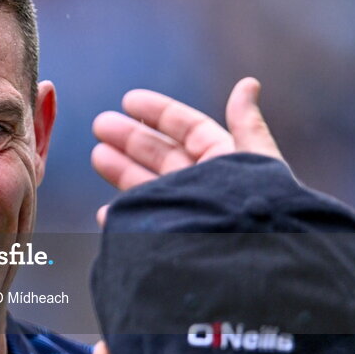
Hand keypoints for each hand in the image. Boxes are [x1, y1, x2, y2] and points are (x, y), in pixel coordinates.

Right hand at [91, 77, 282, 224]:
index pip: (189, 129)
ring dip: (121, 169)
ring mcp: (187, 214)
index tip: (128, 99)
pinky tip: (107, 212)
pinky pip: (143, 226)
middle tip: (100, 125)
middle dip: (131, 138)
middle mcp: (205, 188)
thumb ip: (247, 125)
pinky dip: (125, 217)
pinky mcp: (172, 241)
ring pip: (149, 186)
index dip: (159, 113)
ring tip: (98, 156)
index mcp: (226, 163)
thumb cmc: (257, 213)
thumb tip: (249, 83)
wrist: (247, 270)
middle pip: (163, 155)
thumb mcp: (256, 160)